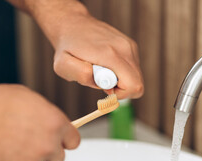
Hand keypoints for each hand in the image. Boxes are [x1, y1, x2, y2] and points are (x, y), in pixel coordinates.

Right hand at [0, 83, 79, 160]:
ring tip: (8, 144)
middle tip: (29, 143)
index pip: (74, 142)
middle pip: (58, 158)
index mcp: (55, 124)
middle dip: (47, 152)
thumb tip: (55, 127)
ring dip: (27, 160)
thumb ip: (48, 117)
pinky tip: (0, 152)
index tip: (60, 142)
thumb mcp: (31, 100)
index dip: (64, 141)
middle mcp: (47, 146)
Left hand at [28, 0, 143, 98]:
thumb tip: (104, 85)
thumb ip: (82, 76)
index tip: (103, 89)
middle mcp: (125, 49)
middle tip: (101, 81)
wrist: (72, 24)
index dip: (119, 95)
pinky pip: (133, 69)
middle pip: (138, 84)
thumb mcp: (63, 66)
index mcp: (110, 55)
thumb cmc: (66, 48)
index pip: (133, 85)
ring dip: (119, 81)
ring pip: (136, 77)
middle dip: (120, 90)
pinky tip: (106, 64)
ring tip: (101, 70)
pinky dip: (121, 72)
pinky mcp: (131, 45)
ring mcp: (130, 46)